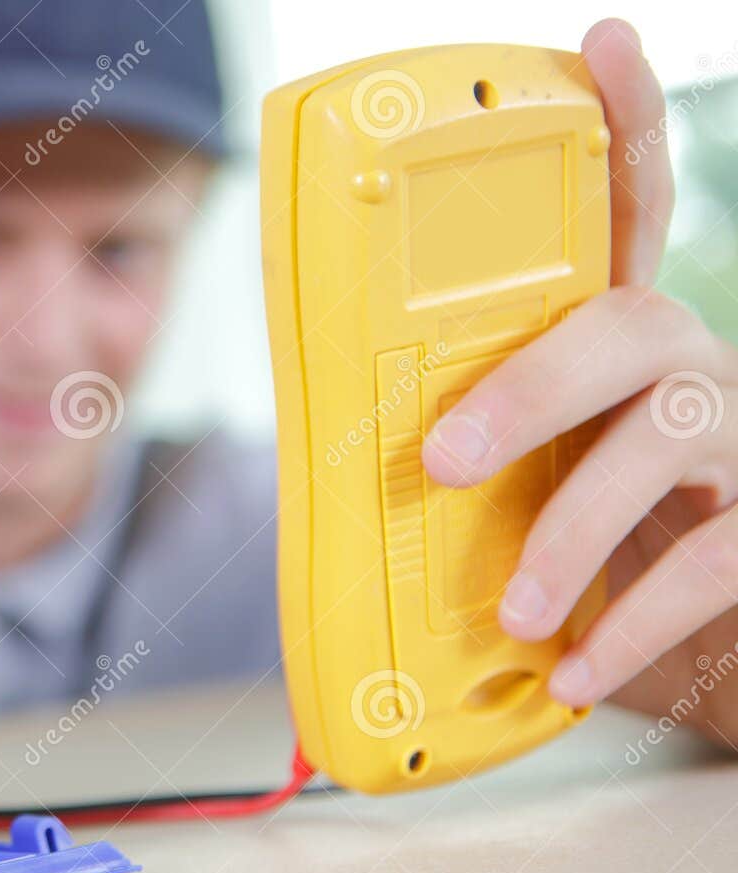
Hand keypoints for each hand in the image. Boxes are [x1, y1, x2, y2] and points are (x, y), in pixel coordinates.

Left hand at [422, 20, 737, 744]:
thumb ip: (459, 450)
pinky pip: (712, 562)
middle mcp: (684, 361)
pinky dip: (632, 625)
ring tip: (518, 607)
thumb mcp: (518, 480)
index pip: (625, 214)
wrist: (690, 641)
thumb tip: (318, 463)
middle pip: (627, 327)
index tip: (602, 42)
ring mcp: (735, 437)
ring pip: (669, 441)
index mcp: (612, 335)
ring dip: (575, 529)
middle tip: (442, 462)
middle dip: (529, 391)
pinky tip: (577, 669)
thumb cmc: (584, 536)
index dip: (619, 126)